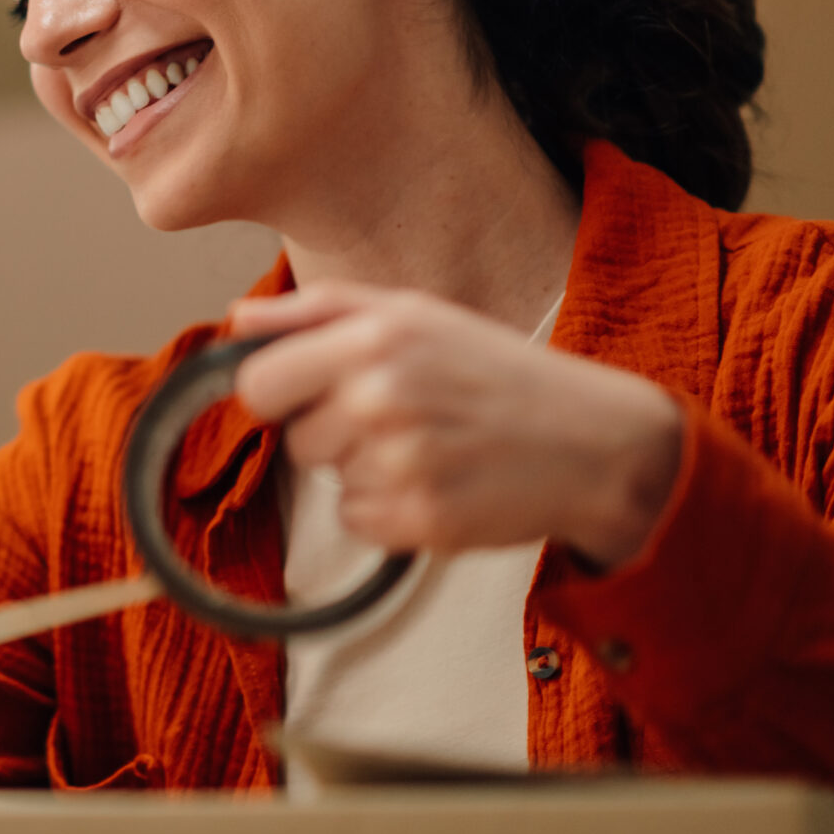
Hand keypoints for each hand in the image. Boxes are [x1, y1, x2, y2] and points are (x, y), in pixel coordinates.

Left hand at [229, 283, 682, 568]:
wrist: (594, 440)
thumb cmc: (495, 372)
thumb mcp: (413, 313)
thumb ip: (318, 311)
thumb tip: (238, 318)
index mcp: (373, 337)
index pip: (256, 382)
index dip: (276, 392)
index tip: (310, 393)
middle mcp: (381, 395)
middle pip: (293, 438)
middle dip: (330, 432)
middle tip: (397, 417)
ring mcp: (402, 461)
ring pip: (329, 481)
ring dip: (366, 471)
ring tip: (429, 446)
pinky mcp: (421, 519)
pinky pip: (359, 521)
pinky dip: (389, 511)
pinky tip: (439, 482)